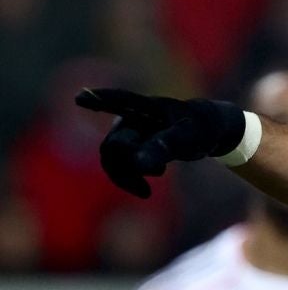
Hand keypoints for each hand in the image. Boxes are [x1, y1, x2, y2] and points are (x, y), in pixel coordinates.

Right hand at [74, 88, 247, 197]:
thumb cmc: (200, 128)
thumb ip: (165, 146)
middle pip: (114, 145)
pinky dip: (127, 181)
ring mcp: (128, 132)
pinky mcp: (129, 146)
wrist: (205, 130)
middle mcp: (132, 117)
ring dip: (126, 177)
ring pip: (111, 159)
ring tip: (147, 191)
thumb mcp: (189, 138)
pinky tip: (146, 192)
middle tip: (159, 173)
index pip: (122, 100)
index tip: (80, 97)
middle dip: (130, 164)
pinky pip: (117, 166)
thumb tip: (138, 163)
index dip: (100, 100)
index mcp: (149, 107)